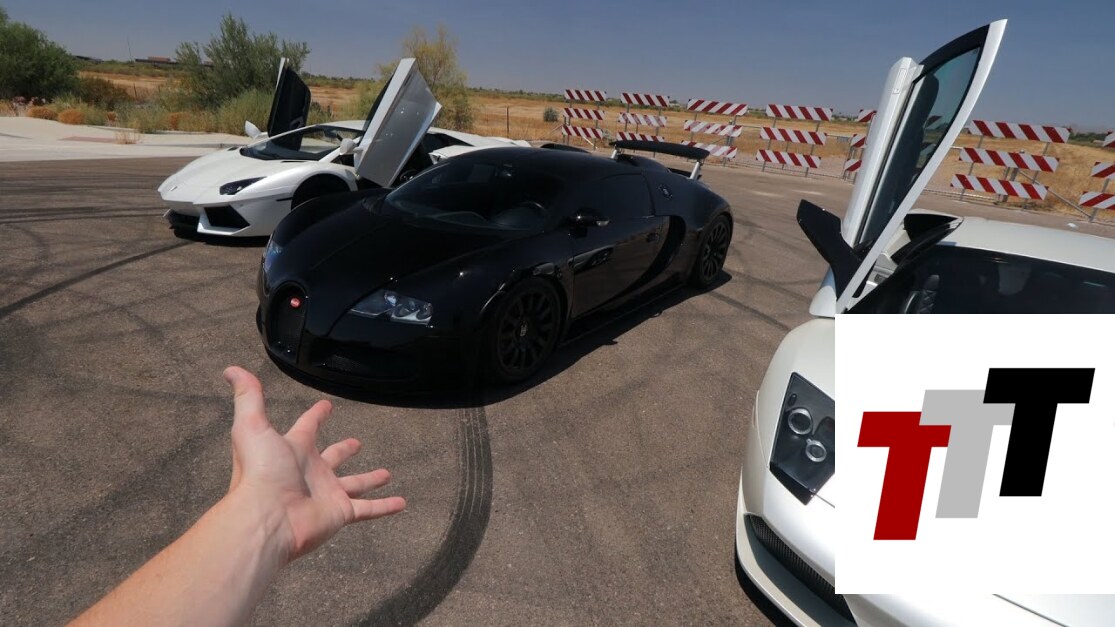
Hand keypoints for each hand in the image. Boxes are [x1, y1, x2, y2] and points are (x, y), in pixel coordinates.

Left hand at [223, 366, 405, 562]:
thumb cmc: (258, 472)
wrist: (266, 517)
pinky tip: (402, 504)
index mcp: (294, 450)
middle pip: (333, 457)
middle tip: (357, 443)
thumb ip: (248, 397)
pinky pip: (368, 510)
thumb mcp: (251, 426)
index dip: (317, 415)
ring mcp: (327, 493)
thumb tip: (231, 370)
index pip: (307, 427)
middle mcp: (311, 472)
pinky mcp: (340, 513)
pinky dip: (385, 507)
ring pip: (354, 485)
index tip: (327, 405)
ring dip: (370, 480)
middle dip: (344, 450)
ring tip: (387, 474)